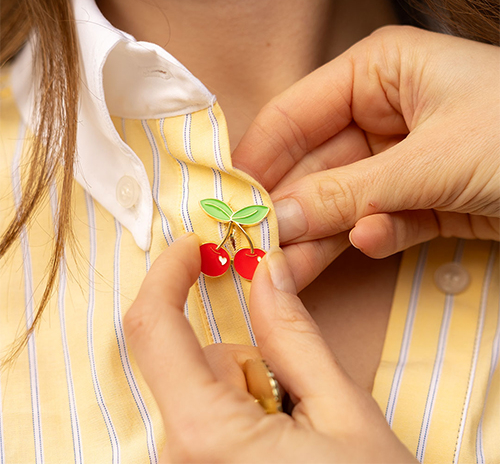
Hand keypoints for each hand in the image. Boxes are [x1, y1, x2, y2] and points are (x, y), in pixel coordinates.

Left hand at [124, 234, 415, 462]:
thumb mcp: (342, 414)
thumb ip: (294, 335)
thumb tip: (265, 271)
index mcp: (206, 435)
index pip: (153, 330)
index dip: (167, 275)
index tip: (192, 247)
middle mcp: (177, 459)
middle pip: (196, 361)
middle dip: (244, 359)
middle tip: (297, 396)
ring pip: (204, 389)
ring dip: (247, 390)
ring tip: (296, 433)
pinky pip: (205, 417)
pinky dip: (239, 413)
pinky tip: (277, 447)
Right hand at [233, 26, 499, 278]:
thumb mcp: (428, 160)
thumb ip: (345, 193)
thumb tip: (276, 220)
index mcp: (375, 72)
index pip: (293, 116)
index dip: (259, 160)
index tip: (231, 203)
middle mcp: (381, 111)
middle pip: (314, 165)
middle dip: (289, 210)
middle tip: (258, 251)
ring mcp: (398, 158)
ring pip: (340, 200)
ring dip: (320, 235)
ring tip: (290, 270)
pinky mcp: (419, 198)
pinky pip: (378, 218)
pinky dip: (372, 235)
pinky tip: (370, 242)